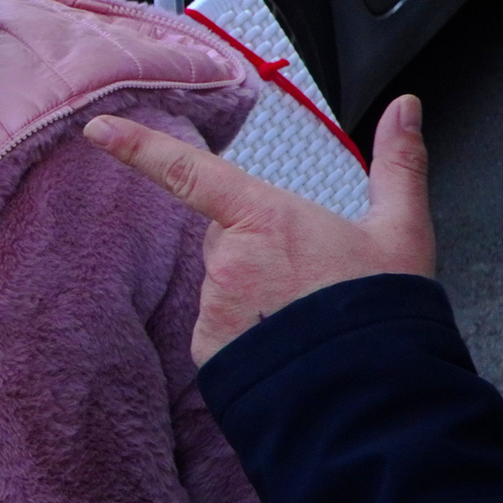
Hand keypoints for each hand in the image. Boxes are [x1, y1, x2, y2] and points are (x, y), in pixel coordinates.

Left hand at [82, 96, 434, 363]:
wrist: (373, 395)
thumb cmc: (384, 311)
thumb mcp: (402, 232)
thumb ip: (399, 164)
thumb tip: (405, 107)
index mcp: (264, 218)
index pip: (187, 172)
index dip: (138, 147)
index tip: (97, 130)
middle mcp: (228, 260)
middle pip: (225, 237)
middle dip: (258, 249)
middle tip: (310, 280)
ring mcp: (215, 306)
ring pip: (225, 285)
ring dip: (256, 296)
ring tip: (304, 320)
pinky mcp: (209, 349)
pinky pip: (220, 328)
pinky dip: (247, 334)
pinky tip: (285, 346)